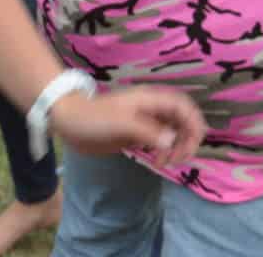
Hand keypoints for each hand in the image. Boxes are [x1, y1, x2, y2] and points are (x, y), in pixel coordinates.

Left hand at [51, 85, 206, 167]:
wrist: (69, 122)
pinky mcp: (137, 134)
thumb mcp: (121, 123)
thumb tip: (173, 141)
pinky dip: (164, 151)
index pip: (183, 106)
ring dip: (176, 148)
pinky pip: (160, 141)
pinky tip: (156, 161)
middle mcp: (151, 109)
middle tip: (176, 159)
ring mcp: (145, 122)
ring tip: (163, 162)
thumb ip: (149, 131)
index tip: (192, 144)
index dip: (194, 123)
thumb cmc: (93, 118)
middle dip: (186, 140)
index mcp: (150, 100)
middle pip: (182, 120)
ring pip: (173, 132)